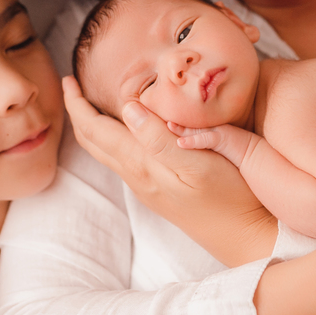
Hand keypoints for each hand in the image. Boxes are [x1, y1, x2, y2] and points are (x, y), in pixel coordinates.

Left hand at [63, 76, 276, 265]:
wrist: (248, 236)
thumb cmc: (231, 196)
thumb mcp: (198, 162)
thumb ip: (159, 138)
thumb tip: (127, 108)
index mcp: (142, 165)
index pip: (94, 130)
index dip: (77, 104)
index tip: (66, 79)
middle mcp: (138, 177)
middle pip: (93, 142)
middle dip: (78, 112)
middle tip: (72, 85)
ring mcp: (149, 186)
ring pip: (107, 151)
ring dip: (94, 125)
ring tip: (93, 101)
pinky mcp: (162, 190)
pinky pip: (125, 158)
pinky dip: (115, 136)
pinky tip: (130, 126)